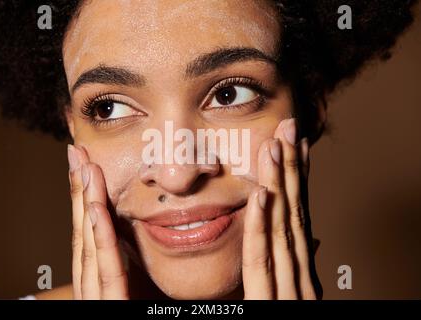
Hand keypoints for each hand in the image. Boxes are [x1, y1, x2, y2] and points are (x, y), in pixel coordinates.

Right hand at [67, 145, 128, 299]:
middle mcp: (93, 282)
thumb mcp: (137, 279)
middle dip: (79, 189)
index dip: (82, 195)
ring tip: (86, 168)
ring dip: (86, 203)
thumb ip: (131, 256)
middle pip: (83, 229)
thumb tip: (133, 225)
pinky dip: (101, 238)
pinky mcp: (112, 305)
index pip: (88, 229)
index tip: (83, 163)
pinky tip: (95, 210)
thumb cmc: (146, 312)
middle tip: (77, 153)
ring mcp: (98, 295)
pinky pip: (108, 269)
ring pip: (90, 243)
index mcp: (99, 274)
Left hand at [242, 118, 321, 298]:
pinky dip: (260, 225)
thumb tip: (315, 240)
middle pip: (295, 211)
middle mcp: (302, 273)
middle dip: (292, 166)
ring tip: (274, 146)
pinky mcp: (269, 304)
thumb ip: (301, 266)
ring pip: (281, 226)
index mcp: (303, 269)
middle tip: (288, 127)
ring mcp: (291, 289)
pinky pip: (259, 259)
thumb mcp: (295, 292)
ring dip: (278, 183)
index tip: (298, 144)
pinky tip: (259, 194)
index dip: (300, 177)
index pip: (301, 214)